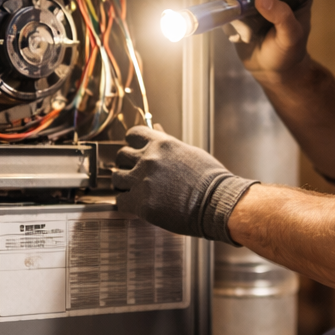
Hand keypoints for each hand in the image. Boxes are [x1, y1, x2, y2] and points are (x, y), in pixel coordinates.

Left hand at [112, 126, 255, 243]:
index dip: (132, 144)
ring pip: (117, 178)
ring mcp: (143, 181)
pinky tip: (138, 206)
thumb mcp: (190, 152)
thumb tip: (156, 128)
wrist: (218, 203)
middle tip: (136, 175)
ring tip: (136, 191)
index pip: (132, 135)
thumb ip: (168, 143)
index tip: (136, 153)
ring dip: (124, 185)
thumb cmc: (210, 180)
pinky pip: (120, 201)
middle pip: (121, 156)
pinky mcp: (141, 203)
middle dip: (127, 165)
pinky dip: (127, 204)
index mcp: (161, 143)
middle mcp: (149, 159)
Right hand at [216, 0, 312, 84]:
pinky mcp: (243, 11)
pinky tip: (235, 34)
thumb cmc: (288, 55)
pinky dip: (228, 16)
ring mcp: (257, 1)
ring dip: (231, 2)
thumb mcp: (290, 38)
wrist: (272, 71)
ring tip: (233, 21)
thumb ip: (282, 17)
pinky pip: (231, 6)